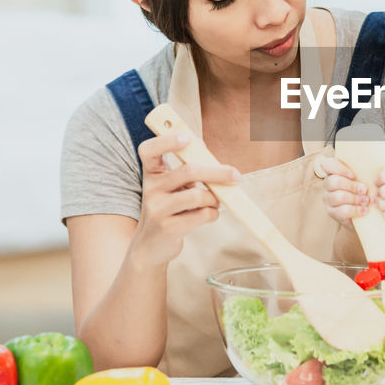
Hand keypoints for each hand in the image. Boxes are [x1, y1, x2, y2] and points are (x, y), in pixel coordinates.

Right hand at [130, 133, 239, 267]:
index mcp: (152, 174)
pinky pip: (201, 215)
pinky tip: (209, 214)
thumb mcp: (170, 187)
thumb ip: (186, 171)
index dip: (166, 141)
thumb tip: (208, 153)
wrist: (150, 246)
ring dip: (214, 198)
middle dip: (217, 172)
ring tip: (215, 201)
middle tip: (235, 175)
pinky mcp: (168, 227)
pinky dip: (213, 214)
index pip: (149, 150)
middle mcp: (151, 189)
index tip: (187, 138)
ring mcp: (158, 209)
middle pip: (188, 171)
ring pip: (198, 196)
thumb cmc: (168, 209)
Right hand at [319, 156, 369, 222]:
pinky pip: (342, 211)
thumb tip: (380, 166)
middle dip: (351, 186)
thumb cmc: (366, 191)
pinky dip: (355, 210)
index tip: (353, 175)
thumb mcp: (366, 178)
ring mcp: (328, 199)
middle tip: (365, 190)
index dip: (339, 168)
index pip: (327, 164)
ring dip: (355, 198)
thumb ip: (366, 171)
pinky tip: (364, 210)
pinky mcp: (332, 212)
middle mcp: (328, 185)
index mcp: (334, 172)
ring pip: (338, 197)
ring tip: (366, 201)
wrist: (366, 214)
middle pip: (333, 182)